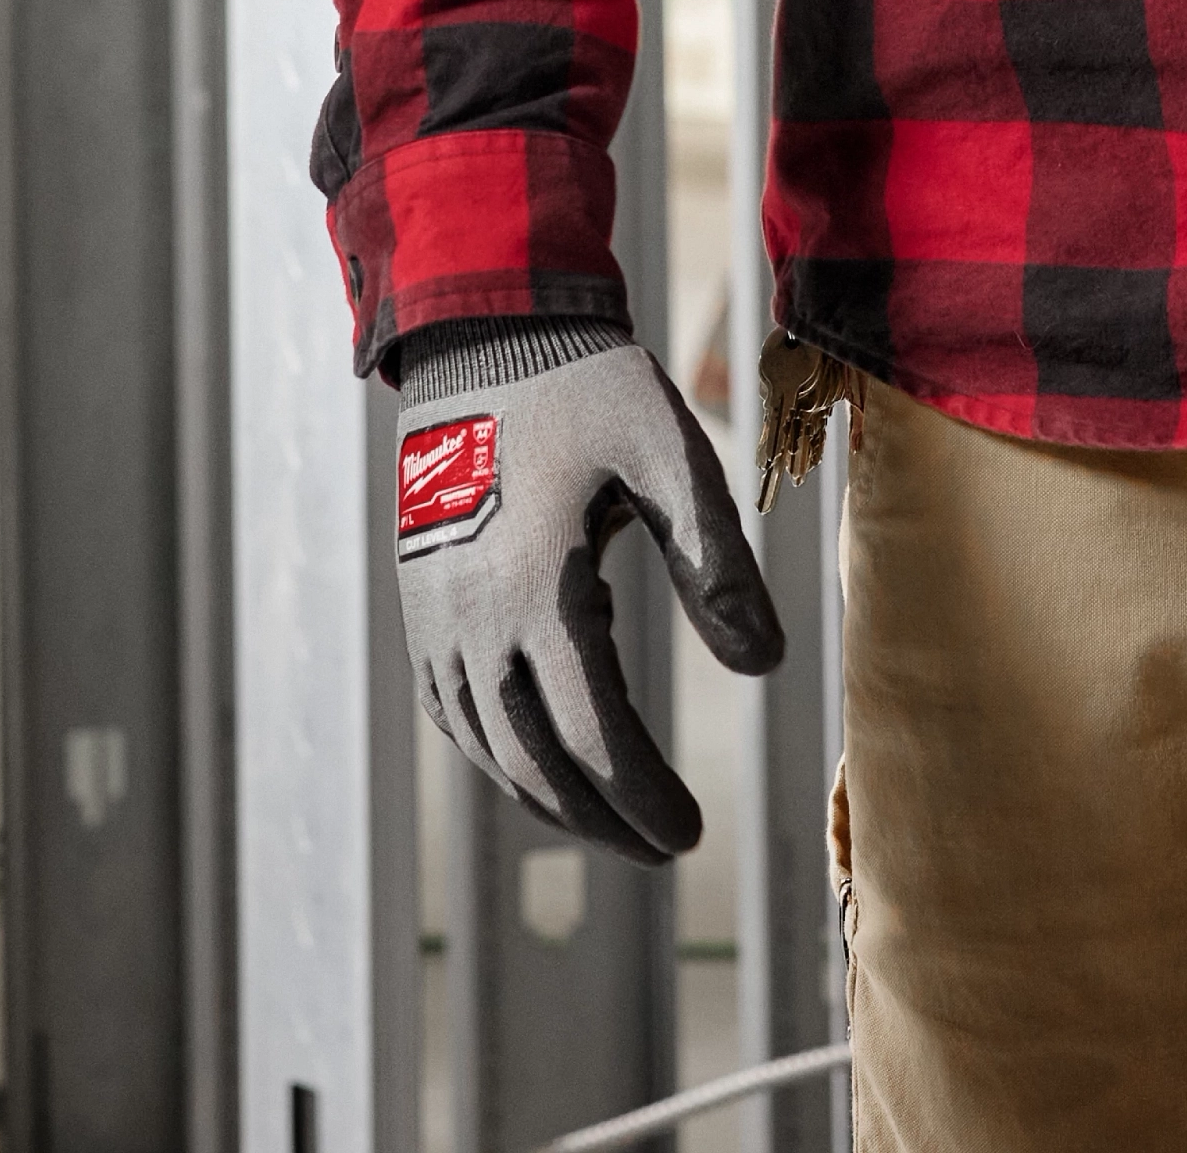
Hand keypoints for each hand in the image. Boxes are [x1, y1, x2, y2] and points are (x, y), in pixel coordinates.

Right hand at [392, 333, 785, 866]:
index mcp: (534, 592)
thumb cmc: (591, 391)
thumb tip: (765, 665)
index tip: (690, 837)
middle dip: (601, 818)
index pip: (592, 733)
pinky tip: (541, 768)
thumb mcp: (672, 456)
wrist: (487, 337)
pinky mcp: (420, 609)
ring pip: (489, 750)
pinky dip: (501, 757)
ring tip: (614, 827)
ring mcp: (433, 622)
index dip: (640, 795)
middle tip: (665, 848)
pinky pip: (456, 714)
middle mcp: (469, 624)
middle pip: (535, 761)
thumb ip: (715, 563)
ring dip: (550, 799)